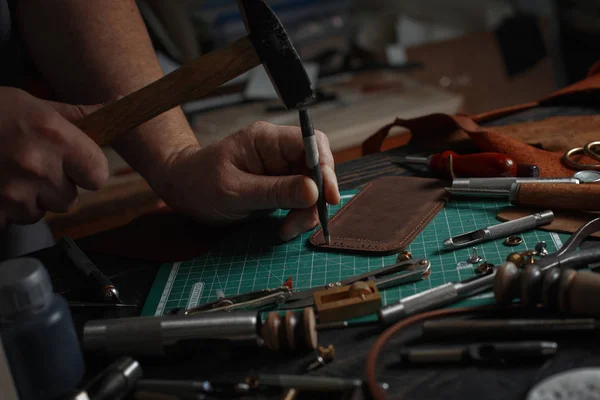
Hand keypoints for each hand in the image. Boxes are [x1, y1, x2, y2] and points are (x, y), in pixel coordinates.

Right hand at [0, 87, 108, 227]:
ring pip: (41, 212)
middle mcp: (38, 167)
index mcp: (55, 137)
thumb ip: (80, 116)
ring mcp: (13, 194)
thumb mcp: (35, 104)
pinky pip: (13, 221)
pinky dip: (5, 210)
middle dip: (55, 186)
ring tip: (7, 172)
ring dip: (29, 199)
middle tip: (30, 164)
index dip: (87, 171)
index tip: (75, 163)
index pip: (98, 174)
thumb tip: (122, 104)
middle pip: (69, 198)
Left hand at [156, 121, 340, 240]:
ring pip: (312, 187)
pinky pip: (301, 198)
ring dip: (307, 211)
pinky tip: (284, 228)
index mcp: (267, 140)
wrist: (181, 189)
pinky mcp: (279, 186)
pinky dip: (299, 215)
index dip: (326, 168)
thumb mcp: (235, 191)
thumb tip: (314, 190)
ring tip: (287, 230)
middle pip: (317, 168)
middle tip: (302, 222)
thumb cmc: (199, 183)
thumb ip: (275, 191)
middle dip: (316, 197)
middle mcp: (278, 151)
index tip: (329, 197)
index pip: (311, 143)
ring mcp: (280, 169)